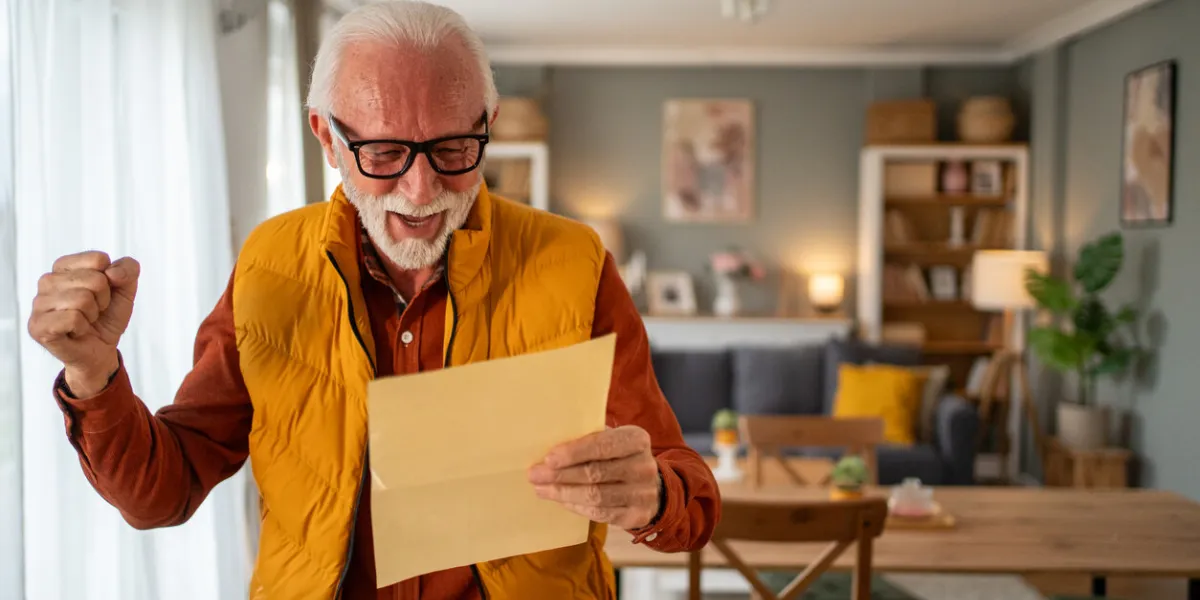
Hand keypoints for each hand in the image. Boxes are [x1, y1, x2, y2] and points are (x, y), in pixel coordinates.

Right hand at [28, 251, 139, 396]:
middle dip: (103, 299)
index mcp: (64, 266)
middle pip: (93, 279)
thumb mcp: (126, 289)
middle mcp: (46, 281)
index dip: (110, 280)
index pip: (98, 259)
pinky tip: (76, 332)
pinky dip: (83, 327)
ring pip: (82, 299)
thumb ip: (128, 269)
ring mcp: (38, 304)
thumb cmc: (107, 317)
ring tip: (85, 321)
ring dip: (92, 314)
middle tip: (94, 312)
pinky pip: (72, 318)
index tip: (102, 294)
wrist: (101, 350)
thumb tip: (112, 273)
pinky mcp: (37, 327)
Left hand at [528, 425, 662, 529]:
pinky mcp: (637, 516)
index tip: (548, 459)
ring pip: (596, 496)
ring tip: (541, 489)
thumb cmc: (620, 456)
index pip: (602, 446)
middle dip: (561, 475)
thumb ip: (589, 439)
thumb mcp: (613, 439)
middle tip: (535, 475)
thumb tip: (551, 449)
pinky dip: (576, 507)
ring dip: (564, 494)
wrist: (652, 486)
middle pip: (595, 473)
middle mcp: (643, 467)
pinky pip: (601, 514)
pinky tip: (561, 500)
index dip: (574, 453)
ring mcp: (642, 494)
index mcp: (636, 440)